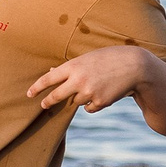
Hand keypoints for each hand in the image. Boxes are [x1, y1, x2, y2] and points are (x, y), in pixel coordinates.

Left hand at [27, 45, 150, 113]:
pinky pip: (89, 108)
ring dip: (81, 97)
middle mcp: (78, 80)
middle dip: (48, 101)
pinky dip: (93, 103)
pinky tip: (105, 92)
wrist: (136, 66)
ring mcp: (88, 92)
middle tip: (44, 104)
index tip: (29, 94)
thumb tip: (50, 72)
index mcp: (73, 66)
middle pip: (55, 96)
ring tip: (97, 85)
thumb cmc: (110, 58)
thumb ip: (70, 67)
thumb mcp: (88, 58)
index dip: (37, 87)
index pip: (48, 79)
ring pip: (75, 101)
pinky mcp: (99, 102)